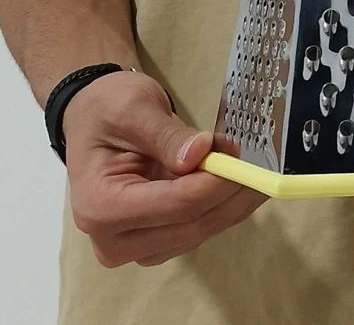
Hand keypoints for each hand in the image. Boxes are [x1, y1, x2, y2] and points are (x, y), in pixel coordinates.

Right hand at [64, 69, 265, 266]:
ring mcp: (135, 245)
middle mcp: (113, 239)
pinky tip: (236, 179)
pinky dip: (223, 204)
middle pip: (192, 224)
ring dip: (232, 200)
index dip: (216, 184)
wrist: (94, 118)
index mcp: (100, 207)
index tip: (242, 158)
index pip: (175, 205)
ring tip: (248, 165)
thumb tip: (202, 153)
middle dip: (231, 193)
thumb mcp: (134, 108)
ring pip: (201, 230)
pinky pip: (200, 228)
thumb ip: (167, 135)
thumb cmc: (107, 110)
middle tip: (259, 164)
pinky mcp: (155, 241)